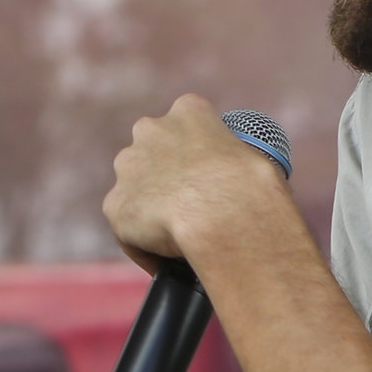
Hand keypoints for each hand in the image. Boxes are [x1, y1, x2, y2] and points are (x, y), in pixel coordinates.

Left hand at [103, 95, 293, 271]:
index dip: (197, 151)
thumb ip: (233, 165)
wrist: (224, 215)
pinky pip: (129, 229)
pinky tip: (166, 261)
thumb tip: (239, 190)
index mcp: (189, 111)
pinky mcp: (116, 205)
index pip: (188, 123)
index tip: (208, 173)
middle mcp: (151, 130)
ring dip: (150, 207)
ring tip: (177, 237)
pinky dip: (144, 245)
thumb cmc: (251, 190)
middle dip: (165, 174)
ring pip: (137, 188)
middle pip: (154, 151)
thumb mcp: (255, 161)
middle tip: (190, 206)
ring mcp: (129, 167)